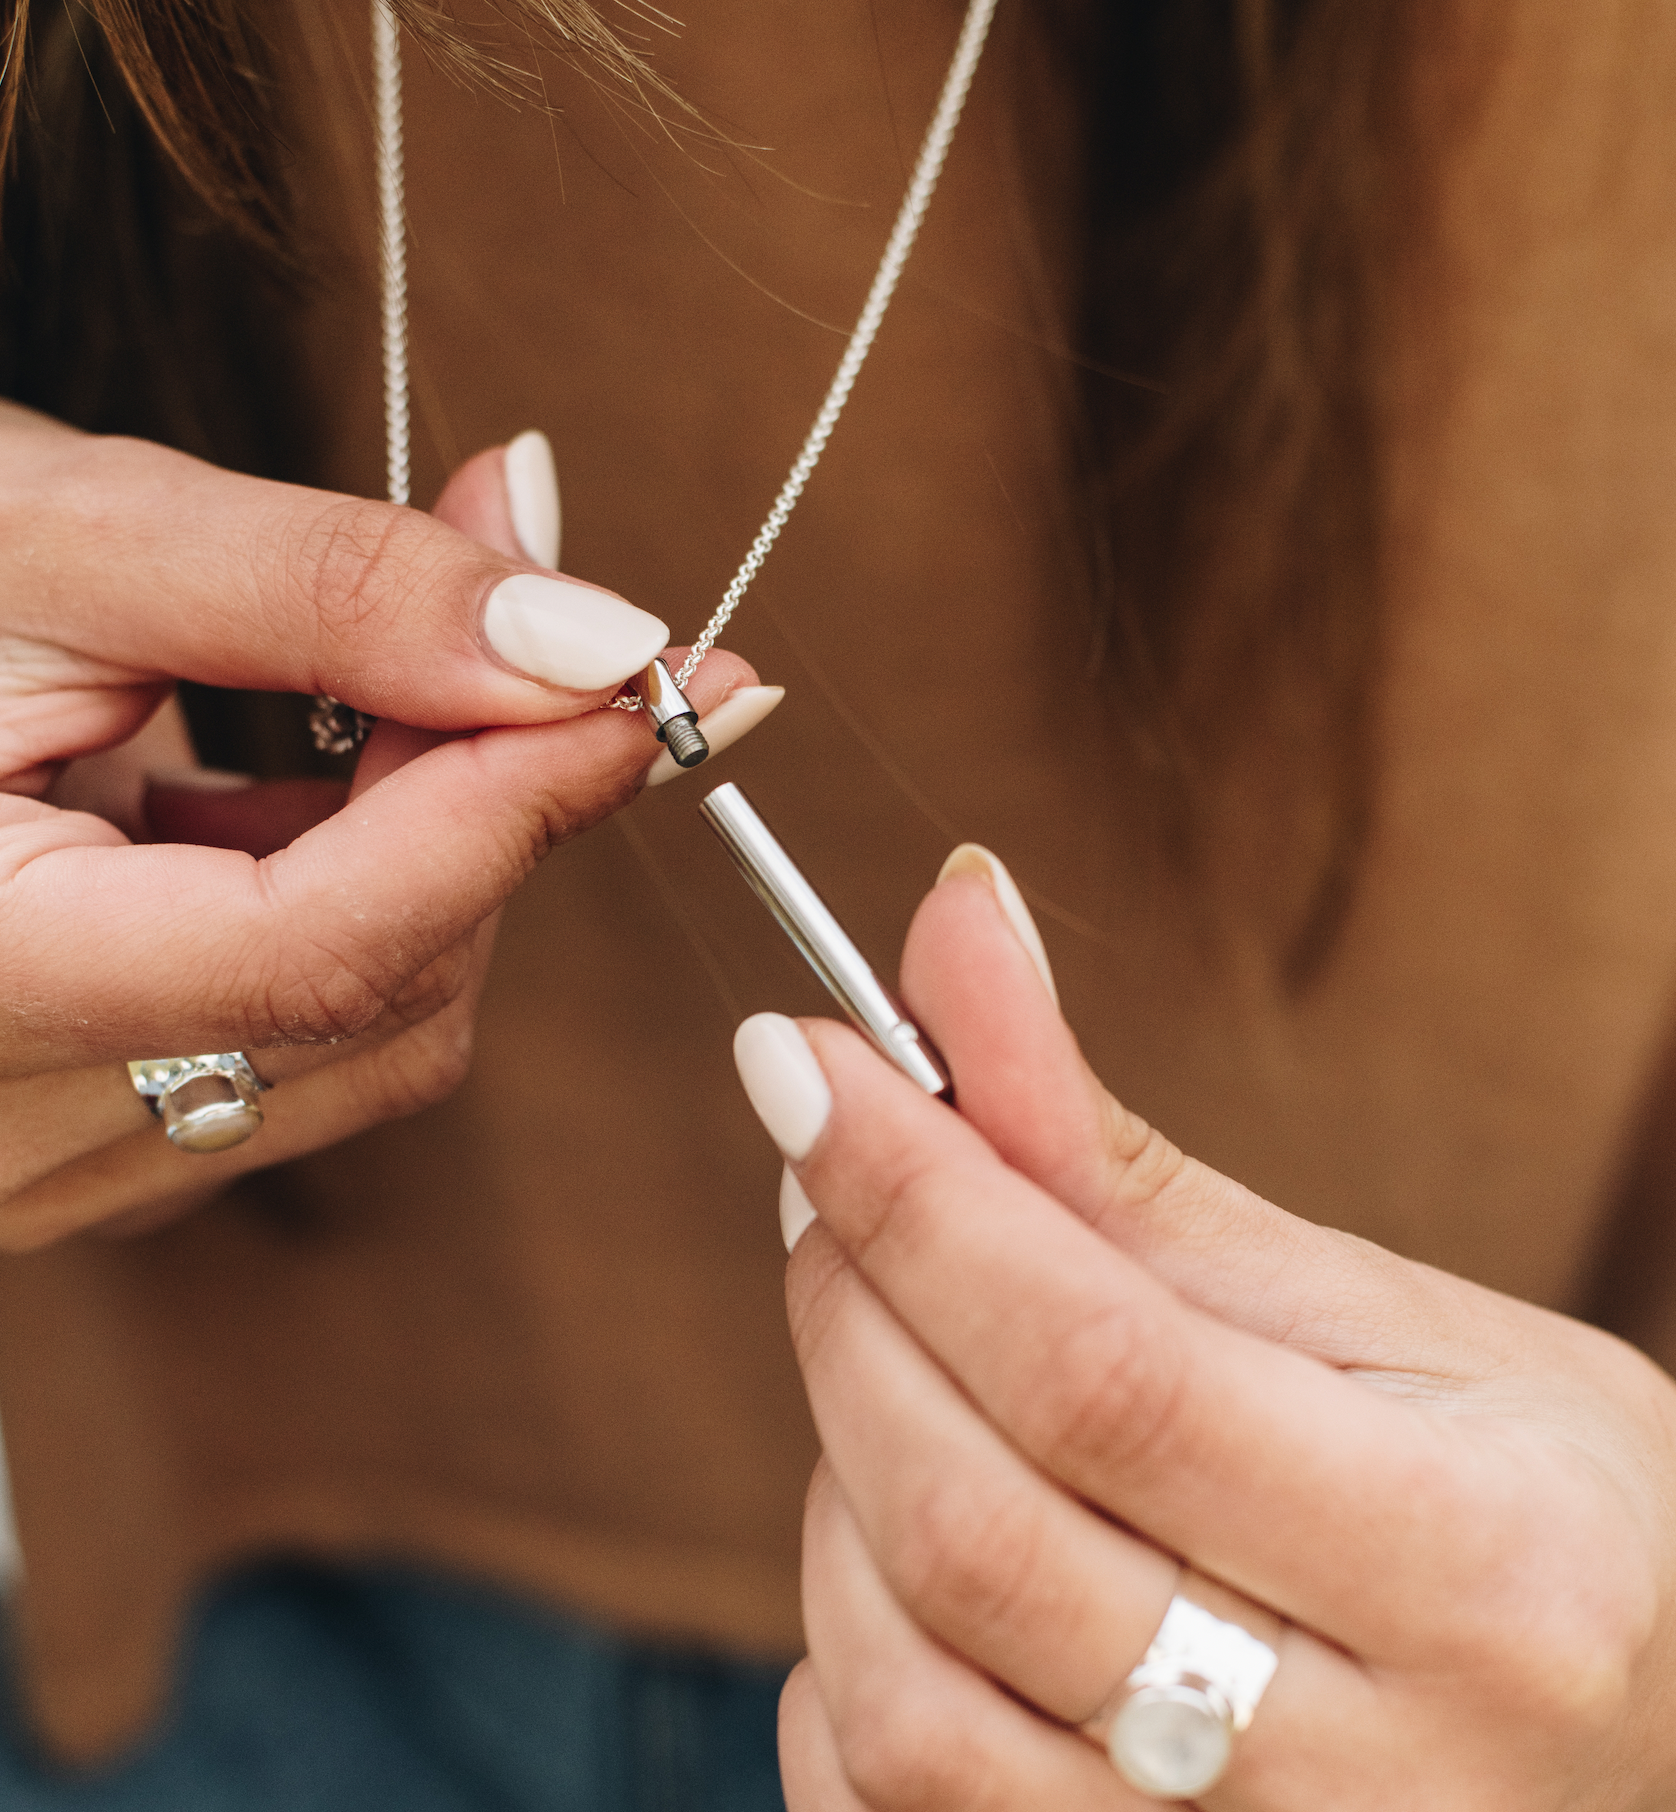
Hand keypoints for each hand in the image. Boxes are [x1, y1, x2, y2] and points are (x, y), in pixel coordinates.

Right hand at [0, 408, 755, 1246]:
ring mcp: (43, 1157)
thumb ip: (328, 588)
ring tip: (390, 676)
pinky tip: (317, 766)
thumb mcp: (51, 540)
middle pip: (375, 995)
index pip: (325, 948)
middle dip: (493, 803)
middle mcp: (1, 1128)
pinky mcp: (83, 1123)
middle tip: (536, 625)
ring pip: (364, 1027)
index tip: (666, 680)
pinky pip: (299, 1030)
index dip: (520, 803)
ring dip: (433, 847)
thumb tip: (585, 633)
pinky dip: (358, 888)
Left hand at [739, 854, 1675, 1809]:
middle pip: (976, 1530)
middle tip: (833, 1181)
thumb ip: (1129, 1163)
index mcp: (1476, 1573)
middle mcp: (1366, 1790)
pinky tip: (917, 1558)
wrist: (1641, 1738)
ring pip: (900, 1694)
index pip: (1108, 1370)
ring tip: (911, 1380)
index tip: (796, 1058)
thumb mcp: (1381, 1314)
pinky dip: (842, 1650)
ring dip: (840, 1484)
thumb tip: (951, 943)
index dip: (918, 1197)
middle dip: (852, 1310)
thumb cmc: (1522, 1503)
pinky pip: (877, 1809)